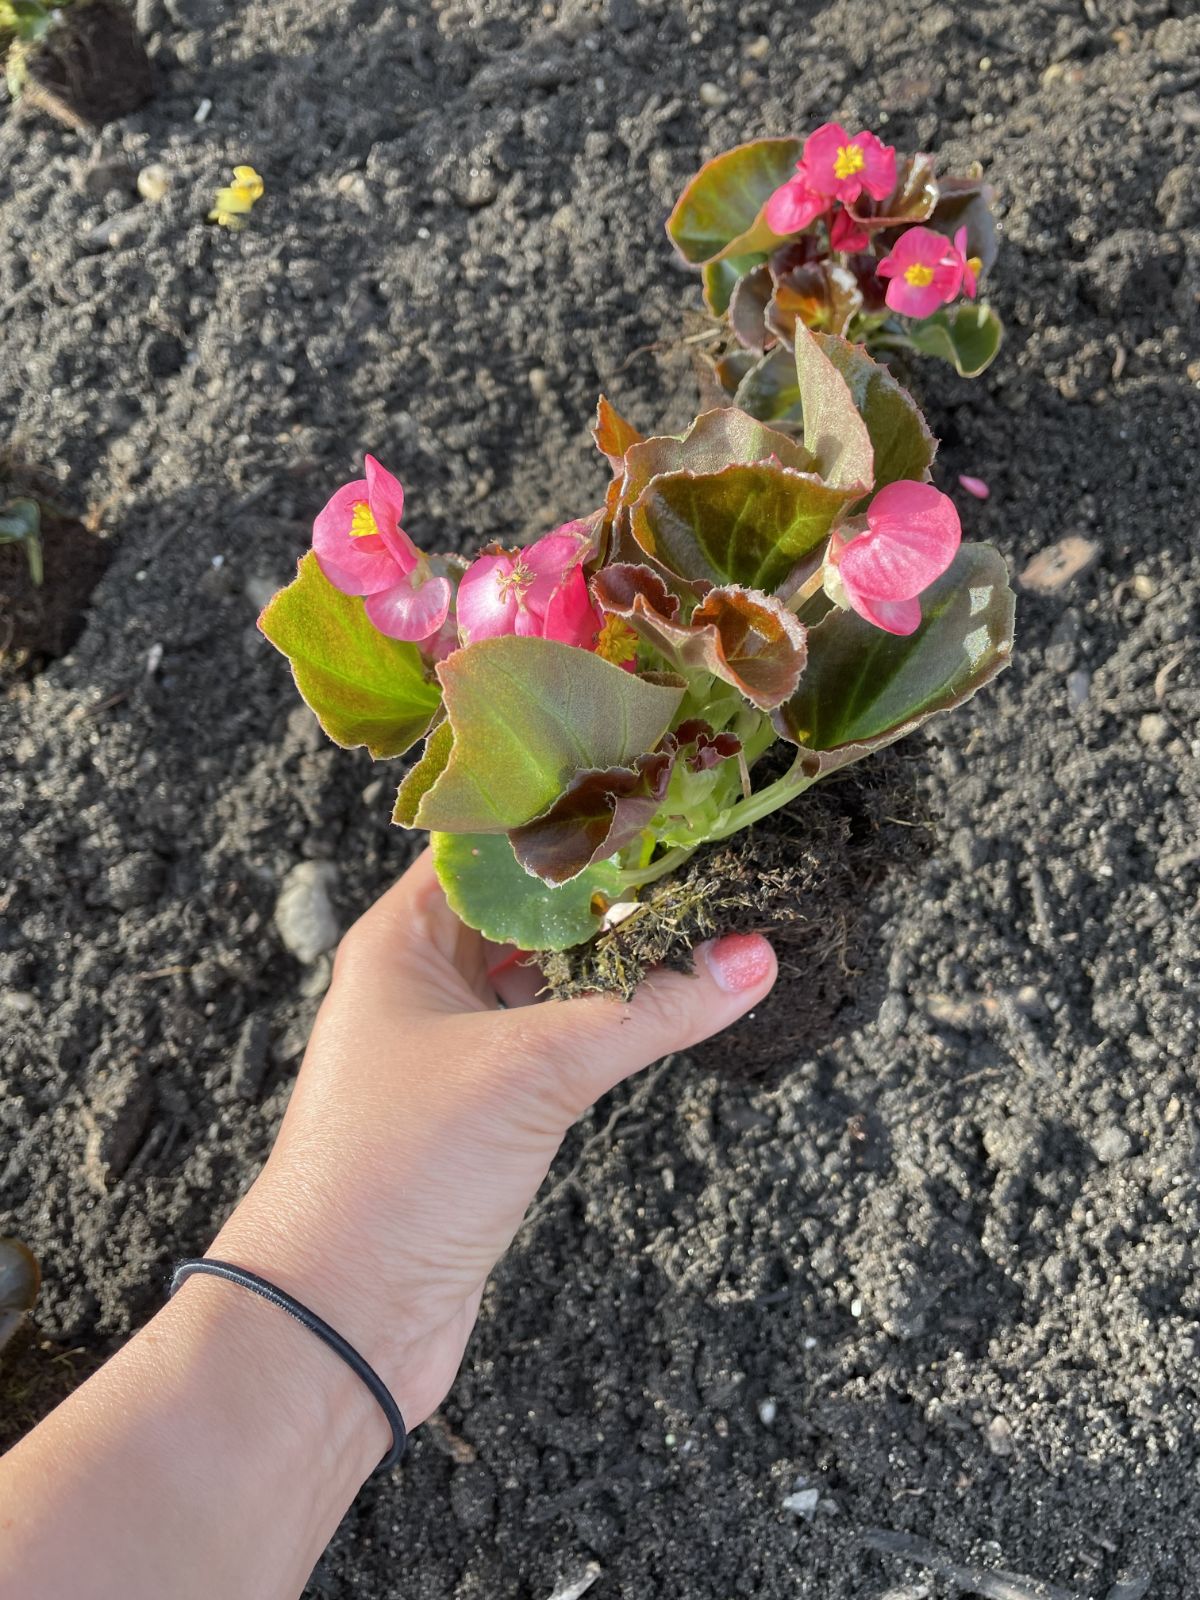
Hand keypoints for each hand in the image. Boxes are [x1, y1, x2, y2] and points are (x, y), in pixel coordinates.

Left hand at [213, 848, 776, 1436]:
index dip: (570, 813)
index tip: (653, 787)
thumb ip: (646, 1010)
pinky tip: (669, 1002)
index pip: (492, 842)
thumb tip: (751, 957)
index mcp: (403, 937)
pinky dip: (611, 1020)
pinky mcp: (487, 1106)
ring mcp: (456, 1043)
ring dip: (617, 957)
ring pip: (550, 974)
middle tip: (703, 850)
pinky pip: (559, 1038)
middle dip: (613, 887)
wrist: (340, 1323)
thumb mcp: (530, 1070)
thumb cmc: (394, 1173)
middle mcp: (425, 977)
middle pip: (530, 905)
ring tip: (705, 915)